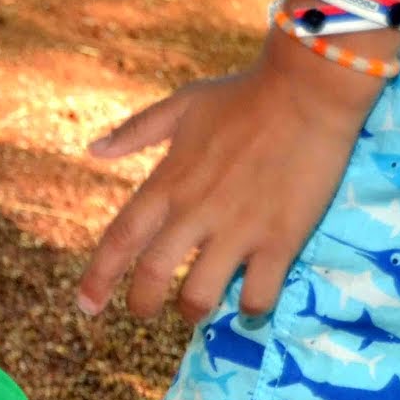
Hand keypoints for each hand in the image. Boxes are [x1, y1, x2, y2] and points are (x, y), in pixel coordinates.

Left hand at [76, 45, 374, 322]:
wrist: (312, 87)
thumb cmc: (246, 94)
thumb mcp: (183, 105)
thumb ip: (136, 131)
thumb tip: (93, 149)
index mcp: (167, 185)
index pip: (119, 240)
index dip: (98, 279)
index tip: (87, 305)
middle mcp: (195, 213)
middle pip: (152, 277)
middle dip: (141, 305)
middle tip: (144, 312)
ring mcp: (238, 229)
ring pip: (199, 295)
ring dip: (191, 312)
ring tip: (194, 311)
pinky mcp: (281, 239)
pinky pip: (257, 294)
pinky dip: (249, 308)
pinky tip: (249, 302)